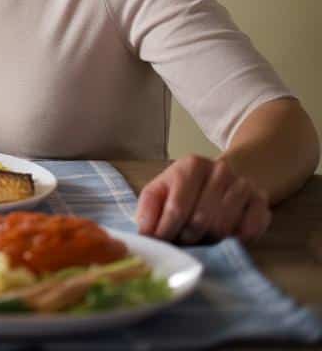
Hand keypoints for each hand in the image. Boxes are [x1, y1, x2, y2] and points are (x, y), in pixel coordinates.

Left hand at [135, 155, 270, 244]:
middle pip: (201, 220)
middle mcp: (221, 170)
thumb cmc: (184, 189)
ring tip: (200, 236)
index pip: (177, 208)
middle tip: (182, 239)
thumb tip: (145, 232)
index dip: (166, 231)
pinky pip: (248, 231)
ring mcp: (244, 185)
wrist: (222, 178)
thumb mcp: (160, 191)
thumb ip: (148, 209)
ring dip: (208, 240)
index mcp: (192, 165)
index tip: (160, 242)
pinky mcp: (262, 202)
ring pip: (223, 228)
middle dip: (187, 237)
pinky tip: (224, 236)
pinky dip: (234, 240)